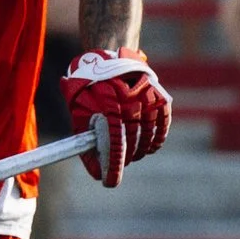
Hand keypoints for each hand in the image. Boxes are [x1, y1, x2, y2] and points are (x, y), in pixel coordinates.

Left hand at [61, 50, 171, 187]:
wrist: (109, 56)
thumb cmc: (88, 86)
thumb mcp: (77, 106)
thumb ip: (82, 135)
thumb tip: (93, 169)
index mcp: (107, 106)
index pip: (114, 145)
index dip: (113, 167)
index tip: (110, 182)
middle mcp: (131, 104)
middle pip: (133, 143)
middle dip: (125, 159)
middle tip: (119, 165)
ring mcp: (148, 100)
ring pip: (149, 137)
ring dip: (141, 151)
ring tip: (133, 155)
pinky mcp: (161, 98)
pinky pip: (162, 126)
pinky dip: (157, 139)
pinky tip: (150, 147)